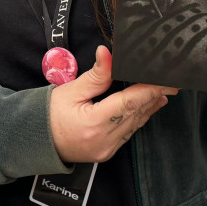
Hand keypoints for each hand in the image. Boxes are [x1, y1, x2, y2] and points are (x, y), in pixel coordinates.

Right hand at [48, 46, 176, 163]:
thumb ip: (96, 75)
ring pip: (135, 124)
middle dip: (153, 95)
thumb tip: (108, 53)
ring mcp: (107, 149)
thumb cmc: (50, 114)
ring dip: (149, 107)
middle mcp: (104, 140)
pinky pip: (128, 133)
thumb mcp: (71, 90)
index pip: (129, 103)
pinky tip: (146, 108)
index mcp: (94, 123)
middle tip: (170, 81)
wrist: (36, 141)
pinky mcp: (107, 152)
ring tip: (163, 91)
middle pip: (136, 114)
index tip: (164, 79)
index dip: (149, 89)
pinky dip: (138, 118)